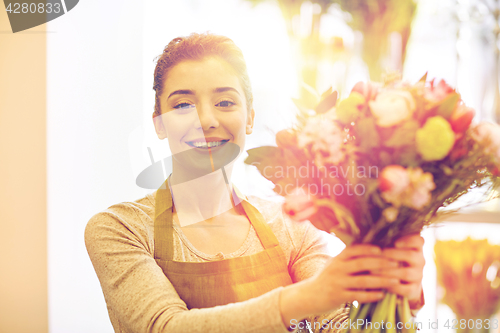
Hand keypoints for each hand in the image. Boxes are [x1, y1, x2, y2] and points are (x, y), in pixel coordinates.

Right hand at [280, 244, 398, 325]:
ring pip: (363, 281)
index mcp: (338, 258)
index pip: (355, 249)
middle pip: (362, 263)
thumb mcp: (335, 263)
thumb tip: (372, 247)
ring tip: (396, 281)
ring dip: (382, 281)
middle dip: (382, 263)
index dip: (370, 249)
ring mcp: (338, 283)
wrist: (309, 295)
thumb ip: (350, 256)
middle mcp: (337, 268)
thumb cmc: (328, 277)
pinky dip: (372, 295)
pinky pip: (358, 295)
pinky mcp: (339, 296)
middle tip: (398, 264)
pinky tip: (382, 295)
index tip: (385, 249)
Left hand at [378, 234, 424, 308]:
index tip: (396, 242)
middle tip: (379, 254)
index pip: (419, 240)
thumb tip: (370, 232)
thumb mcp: (390, 248)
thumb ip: (385, 241)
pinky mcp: (414, 289)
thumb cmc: (390, 258)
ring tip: (372, 270)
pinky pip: (405, 289)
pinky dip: (393, 287)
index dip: (409, 240)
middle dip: (393, 254)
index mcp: (415, 248)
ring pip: (406, 273)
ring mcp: (418, 275)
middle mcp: (420, 261)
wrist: (401, 281)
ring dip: (388, 271)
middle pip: (411, 255)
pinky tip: (381, 284)